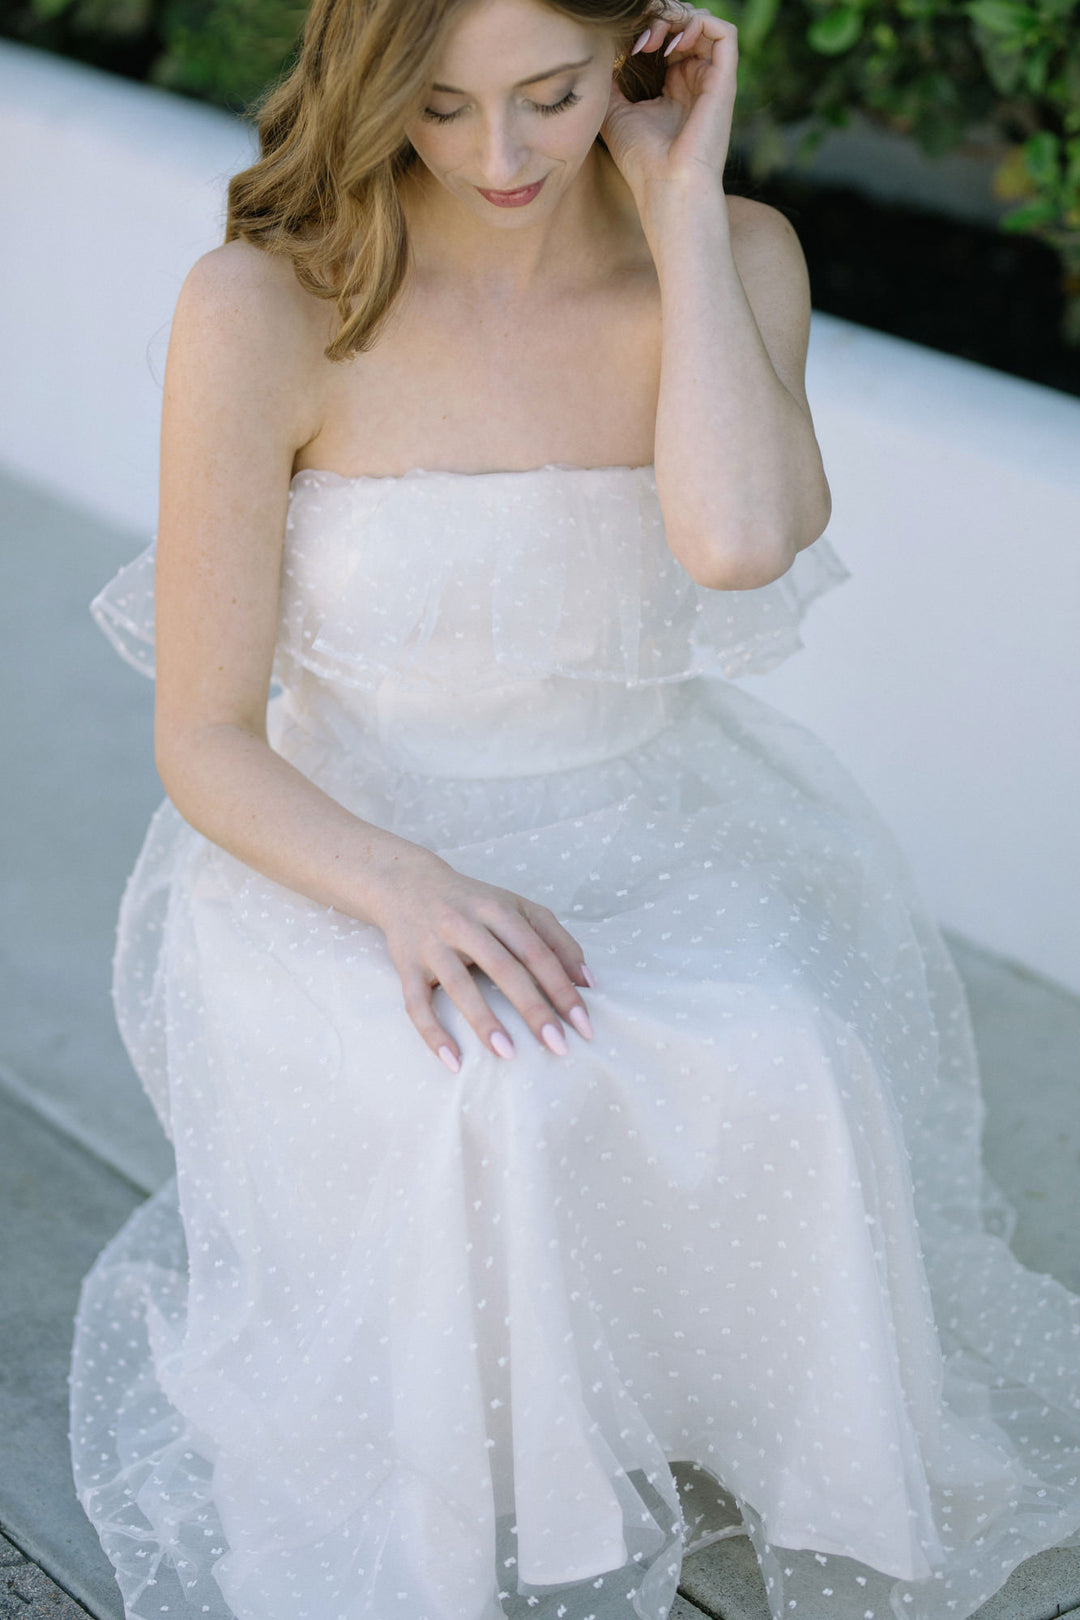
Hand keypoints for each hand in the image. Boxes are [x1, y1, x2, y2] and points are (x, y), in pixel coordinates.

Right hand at [371, 846, 594, 1071]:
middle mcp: (463, 923)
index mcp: (496, 909)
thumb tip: (588, 982)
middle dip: (533, 1008)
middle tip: (558, 1045)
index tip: (583, 1023)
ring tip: (508, 1054)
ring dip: (484, 1021)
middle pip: (503, 967)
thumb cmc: (472, 903)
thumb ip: (555, 939)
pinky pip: (416, 1003)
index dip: (562, 987)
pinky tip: (453, 1060)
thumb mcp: (515, 908)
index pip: (535, 950)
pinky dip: (432, 1033)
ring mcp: (432, 945)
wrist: (405, 884)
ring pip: (459, 986)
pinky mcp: (405, 964)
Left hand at [601, 5, 737, 201]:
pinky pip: (725, 32)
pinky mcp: (725, 81)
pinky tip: (672, 44)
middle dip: (660, 19)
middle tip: (639, 39)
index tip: (627, 45)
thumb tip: (603, 56)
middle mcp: (697, 80)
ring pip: (705, 23)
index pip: (669, 38)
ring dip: (677, 18)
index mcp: (675, 87)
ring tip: (653, 39)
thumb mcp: (615, 113)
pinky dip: (698, 24)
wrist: (666, 188)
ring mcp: (712, 80)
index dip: (648, 30)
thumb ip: (612, 82)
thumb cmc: (642, 162)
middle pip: (686, 25)